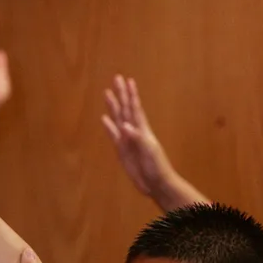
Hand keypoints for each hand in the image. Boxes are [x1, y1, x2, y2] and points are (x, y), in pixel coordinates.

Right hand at [101, 76, 178, 200]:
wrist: (156, 184)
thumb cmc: (157, 167)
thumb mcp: (149, 151)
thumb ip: (137, 138)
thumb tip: (124, 125)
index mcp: (143, 130)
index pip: (135, 108)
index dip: (131, 95)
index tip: (128, 80)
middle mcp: (134, 132)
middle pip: (125, 109)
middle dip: (121, 94)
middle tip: (117, 78)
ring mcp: (127, 140)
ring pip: (118, 119)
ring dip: (113, 106)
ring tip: (107, 93)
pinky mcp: (122, 150)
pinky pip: (113, 135)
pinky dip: (109, 126)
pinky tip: (104, 118)